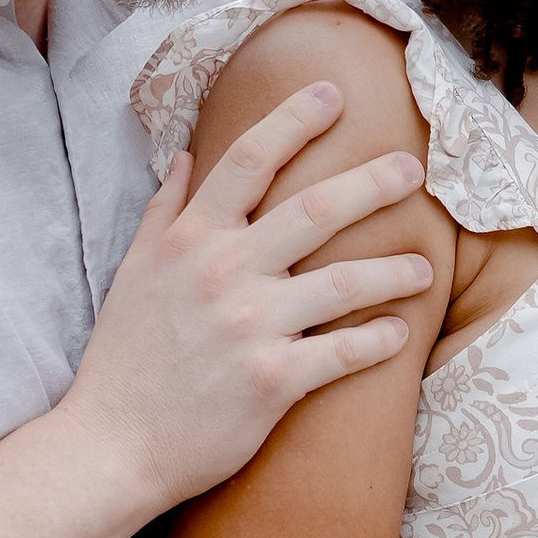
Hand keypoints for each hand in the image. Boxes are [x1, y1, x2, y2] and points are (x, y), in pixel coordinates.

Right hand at [67, 83, 432, 517]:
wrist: (113, 444)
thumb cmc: (125, 359)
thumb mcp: (134, 272)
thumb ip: (165, 211)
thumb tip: (185, 154)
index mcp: (190, 239)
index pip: (248, 160)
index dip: (294, 120)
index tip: (332, 94)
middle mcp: (224, 272)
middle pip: (315, 209)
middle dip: (374, 182)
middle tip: (413, 168)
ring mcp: (250, 326)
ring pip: (345, 282)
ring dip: (394, 270)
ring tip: (424, 268)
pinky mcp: (271, 380)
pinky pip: (343, 352)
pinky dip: (378, 341)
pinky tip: (399, 334)